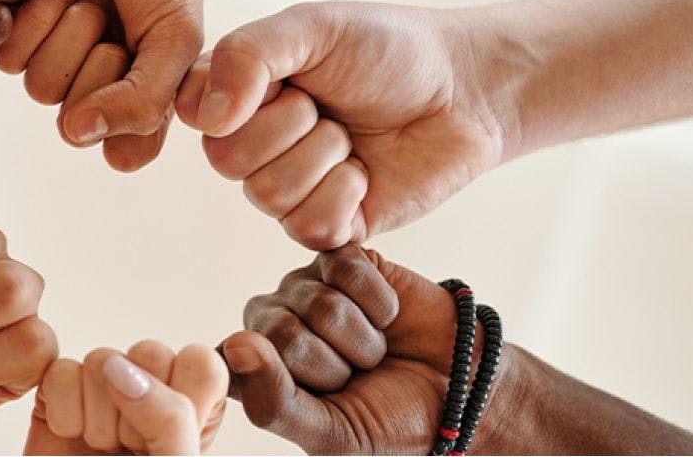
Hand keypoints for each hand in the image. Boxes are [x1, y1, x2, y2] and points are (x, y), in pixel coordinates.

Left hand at [0, 0, 203, 171]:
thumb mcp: (176, 33)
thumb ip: (145, 100)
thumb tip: (78, 135)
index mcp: (145, 96)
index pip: (124, 151)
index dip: (130, 111)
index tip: (146, 59)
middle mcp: (99, 86)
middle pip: (76, 121)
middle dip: (99, 60)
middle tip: (114, 14)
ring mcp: (57, 58)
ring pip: (41, 89)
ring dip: (67, 34)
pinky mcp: (18, 30)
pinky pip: (8, 58)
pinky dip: (35, 17)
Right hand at [25, 343, 226, 454]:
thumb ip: (169, 418)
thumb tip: (122, 367)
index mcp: (194, 410)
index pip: (200, 361)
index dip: (181, 395)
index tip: (164, 439)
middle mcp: (152, 394)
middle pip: (148, 351)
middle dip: (134, 410)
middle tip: (128, 450)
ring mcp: (103, 390)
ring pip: (101, 358)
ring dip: (97, 416)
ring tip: (99, 449)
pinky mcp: (61, 392)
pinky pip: (62, 371)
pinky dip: (64, 412)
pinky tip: (70, 437)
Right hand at [177, 3, 518, 248]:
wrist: (464, 89)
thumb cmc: (388, 49)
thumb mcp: (313, 27)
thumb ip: (247, 55)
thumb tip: (207, 120)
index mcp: (238, 92)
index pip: (194, 110)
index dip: (235, 99)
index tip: (283, 76)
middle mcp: (252, 143)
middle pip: (226, 159)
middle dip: (290, 124)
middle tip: (327, 104)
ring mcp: (286, 187)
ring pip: (266, 195)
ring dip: (322, 156)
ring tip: (351, 135)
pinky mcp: (324, 226)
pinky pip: (305, 226)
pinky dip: (343, 194)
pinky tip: (364, 173)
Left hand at [220, 244, 514, 454]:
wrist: (458, 389)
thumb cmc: (389, 418)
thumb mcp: (330, 433)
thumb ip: (273, 401)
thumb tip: (234, 343)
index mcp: (254, 369)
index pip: (237, 363)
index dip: (286, 383)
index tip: (321, 399)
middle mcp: (270, 324)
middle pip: (280, 331)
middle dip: (333, 364)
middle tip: (356, 375)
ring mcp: (304, 288)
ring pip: (320, 303)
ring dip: (363, 339)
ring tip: (375, 351)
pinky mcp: (342, 259)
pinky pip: (347, 271)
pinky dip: (380, 304)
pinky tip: (388, 317)